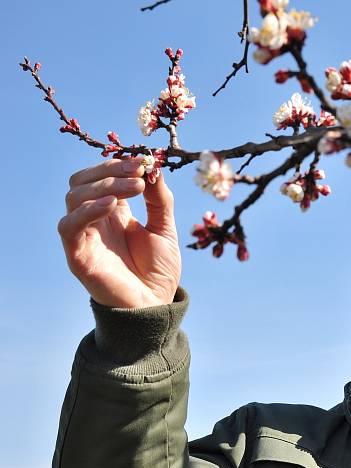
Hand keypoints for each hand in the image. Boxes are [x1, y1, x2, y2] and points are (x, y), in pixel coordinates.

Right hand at [58, 157, 181, 307]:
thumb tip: (154, 168)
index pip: (101, 175)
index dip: (119, 164)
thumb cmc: (158, 269)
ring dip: (103, 186)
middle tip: (138, 173)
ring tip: (133, 188)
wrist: (156, 304)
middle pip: (81, 181)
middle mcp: (94, 220)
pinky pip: (69, 227)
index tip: (144, 162)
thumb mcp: (165, 228)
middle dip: (109, 170)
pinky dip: (86, 211)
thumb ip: (159, 199)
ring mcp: (84, 236)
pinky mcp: (78, 255)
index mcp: (113, 211)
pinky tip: (112, 206)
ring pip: (74, 198)